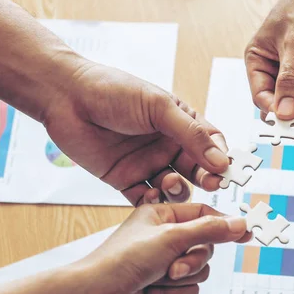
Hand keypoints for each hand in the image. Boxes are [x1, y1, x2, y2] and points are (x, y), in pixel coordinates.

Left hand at [43, 61, 230, 205]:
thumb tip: (221, 161)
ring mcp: (147, 163)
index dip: (221, 158)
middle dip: (206, 178)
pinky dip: (153, 202)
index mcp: (180, 123)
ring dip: (178, 190)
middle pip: (197, 169)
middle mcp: (167, 145)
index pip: (210, 144)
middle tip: (211, 184)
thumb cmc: (115, 91)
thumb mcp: (160, 107)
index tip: (227, 171)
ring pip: (175, 187)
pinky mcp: (125, 179)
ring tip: (170, 183)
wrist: (66, 97)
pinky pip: (145, 198)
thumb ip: (192, 135)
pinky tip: (152, 196)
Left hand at [76, 203, 250, 293]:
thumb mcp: (172, 237)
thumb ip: (210, 230)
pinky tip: (155, 291)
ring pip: (200, 269)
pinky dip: (175, 293)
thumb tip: (240, 224)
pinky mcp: (167, 284)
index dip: (225, 224)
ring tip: (161, 278)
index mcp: (164, 214)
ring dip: (183, 277)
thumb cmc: (124, 259)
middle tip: (176, 266)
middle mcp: (167, 236)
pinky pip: (191, 288)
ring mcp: (167, 261)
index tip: (245, 233)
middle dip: (193, 259)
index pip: (204, 214)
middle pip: (206, 245)